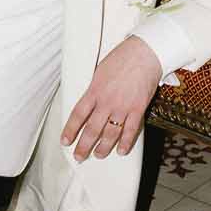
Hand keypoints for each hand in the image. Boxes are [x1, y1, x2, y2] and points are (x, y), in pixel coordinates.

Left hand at [61, 35, 162, 159]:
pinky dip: (125, 142)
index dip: (70, 130)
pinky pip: (130, 130)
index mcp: (94, 90)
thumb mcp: (99, 71)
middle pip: (92, 129)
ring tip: (98, 155)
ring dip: (103, 147)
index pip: (77, 115)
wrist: (144, 53)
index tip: (65, 141)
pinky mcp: (138, 108)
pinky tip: (120, 151)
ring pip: (110, 133)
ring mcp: (122, 106)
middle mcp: (106, 101)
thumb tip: (89, 103)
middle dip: (84, 146)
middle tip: (79, 156)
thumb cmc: (122, 59)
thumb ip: (94, 89)